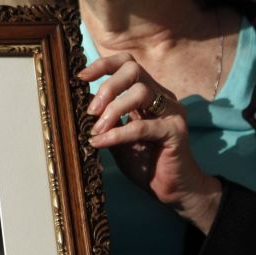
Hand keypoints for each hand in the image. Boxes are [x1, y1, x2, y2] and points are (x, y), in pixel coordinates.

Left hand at [79, 53, 221, 233]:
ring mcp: (171, 112)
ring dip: (112, 110)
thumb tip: (79, 102)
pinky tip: (101, 142)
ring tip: (95, 130)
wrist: (171, 190)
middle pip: (134, 70)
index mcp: (148, 93)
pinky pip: (143, 126)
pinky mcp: (176, 131)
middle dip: (108, 86)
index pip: (128, 64)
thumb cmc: (144, 162)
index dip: (104, 65)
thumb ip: (103, 118)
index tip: (80, 77)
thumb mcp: (116, 136)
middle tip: (91, 110)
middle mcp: (162, 97)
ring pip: (140, 92)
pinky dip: (118, 133)